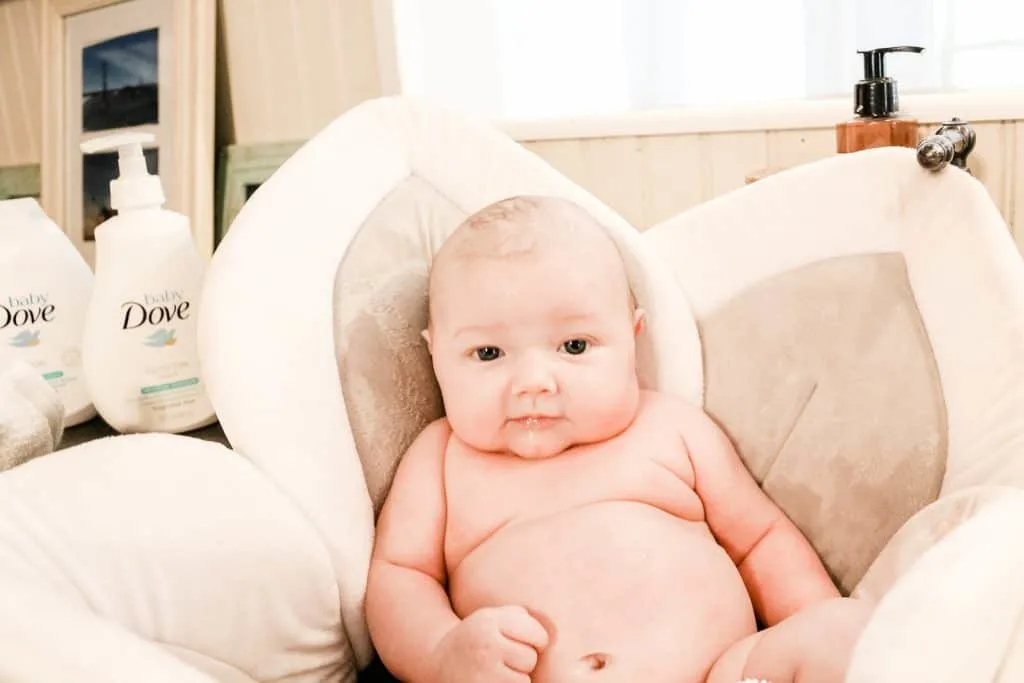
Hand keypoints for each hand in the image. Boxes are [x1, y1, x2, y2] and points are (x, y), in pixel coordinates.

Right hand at [429, 605, 548, 682]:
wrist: (439, 661)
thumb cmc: (477, 637)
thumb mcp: (492, 616)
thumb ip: (520, 616)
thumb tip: (549, 632)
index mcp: (490, 621)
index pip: (537, 634)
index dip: (537, 640)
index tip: (528, 641)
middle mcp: (485, 646)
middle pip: (530, 659)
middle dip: (523, 661)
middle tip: (505, 658)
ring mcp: (482, 673)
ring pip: (524, 680)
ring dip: (517, 678)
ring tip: (498, 670)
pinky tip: (494, 680)